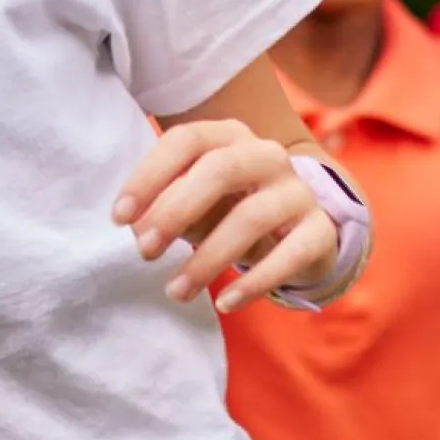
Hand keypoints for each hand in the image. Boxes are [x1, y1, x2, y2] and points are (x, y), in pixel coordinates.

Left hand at [114, 118, 336, 314]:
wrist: (301, 230)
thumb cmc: (232, 209)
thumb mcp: (199, 203)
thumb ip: (172, 207)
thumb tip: (139, 228)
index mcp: (230, 136)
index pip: (187, 140)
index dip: (149, 175)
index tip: (119, 217)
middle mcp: (267, 155)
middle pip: (221, 168)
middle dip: (176, 210)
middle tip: (144, 250)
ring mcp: (299, 191)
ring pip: (252, 217)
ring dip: (208, 258)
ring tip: (176, 291)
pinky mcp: (321, 230)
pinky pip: (290, 255)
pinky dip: (255, 282)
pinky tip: (226, 302)